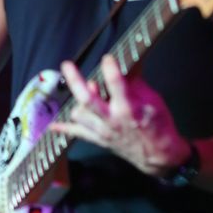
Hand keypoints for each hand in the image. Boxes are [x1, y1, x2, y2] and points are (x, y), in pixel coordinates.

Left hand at [51, 55, 190, 175]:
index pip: (115, 83)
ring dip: (78, 102)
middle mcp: (112, 120)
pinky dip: (64, 128)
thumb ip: (136, 83)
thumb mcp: (153, 100)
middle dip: (75, 80)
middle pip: (87, 99)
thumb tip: (129, 63)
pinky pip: (77, 133)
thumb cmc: (159, 125)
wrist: (159, 154)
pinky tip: (53, 125)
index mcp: (129, 108)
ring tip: (87, 92)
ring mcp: (103, 131)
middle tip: (67, 65)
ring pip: (79, 114)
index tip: (107, 57)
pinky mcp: (99, 139)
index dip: (109, 67)